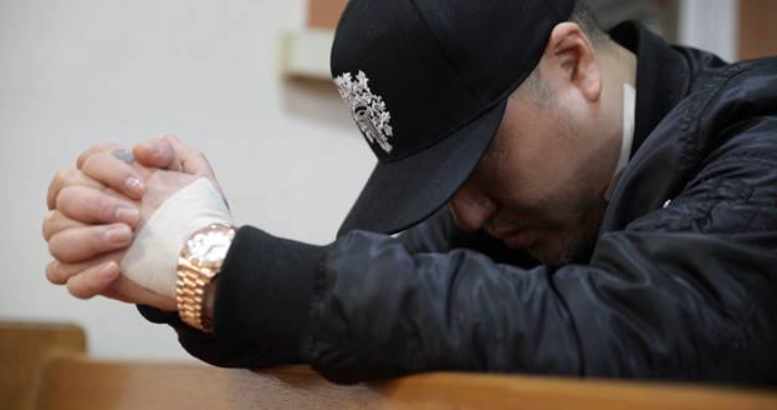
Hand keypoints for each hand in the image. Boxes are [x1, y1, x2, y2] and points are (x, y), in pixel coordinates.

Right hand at [44, 136, 219, 309]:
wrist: (204, 257)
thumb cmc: (193, 214)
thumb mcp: (193, 179)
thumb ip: (169, 153)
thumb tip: (142, 148)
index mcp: (105, 179)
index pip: (89, 163)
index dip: (110, 171)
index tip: (141, 188)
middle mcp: (83, 209)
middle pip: (65, 196)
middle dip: (98, 204)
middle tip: (134, 216)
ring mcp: (79, 243)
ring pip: (57, 237)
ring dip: (89, 237)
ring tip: (126, 239)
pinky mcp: (83, 276)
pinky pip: (62, 275)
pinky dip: (85, 274)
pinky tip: (113, 268)